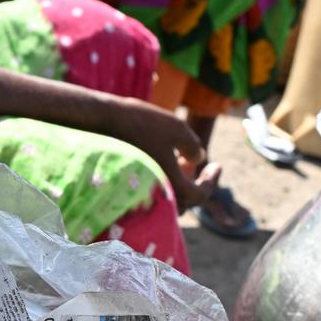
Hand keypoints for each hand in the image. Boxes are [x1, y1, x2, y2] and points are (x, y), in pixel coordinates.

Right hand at [104, 97, 220, 210]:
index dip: (211, 181)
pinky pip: (151, 192)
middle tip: (194, 160)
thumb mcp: (178, 129)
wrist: (104, 120)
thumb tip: (197, 158)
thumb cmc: (143, 123)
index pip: (200, 195)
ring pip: (166, 198)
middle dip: (193, 182)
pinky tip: (159, 158)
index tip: (217, 164)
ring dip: (177, 182)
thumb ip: (194, 146)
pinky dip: (161, 180)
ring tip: (178, 158)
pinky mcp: (127, 186)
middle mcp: (156, 196)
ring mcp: (140, 193)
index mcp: (173, 186)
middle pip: (183, 200)